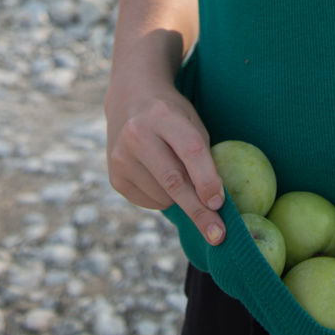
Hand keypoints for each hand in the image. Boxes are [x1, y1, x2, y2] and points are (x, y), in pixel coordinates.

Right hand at [106, 86, 225, 245]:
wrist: (130, 99)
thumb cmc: (172, 115)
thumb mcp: (190, 121)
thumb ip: (201, 156)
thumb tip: (214, 204)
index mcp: (163, 114)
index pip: (190, 150)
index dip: (207, 178)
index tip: (220, 204)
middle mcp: (137, 135)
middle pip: (174, 181)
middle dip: (198, 211)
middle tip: (218, 236)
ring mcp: (121, 157)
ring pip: (163, 196)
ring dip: (181, 198)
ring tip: (178, 172)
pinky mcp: (115, 177)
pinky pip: (149, 202)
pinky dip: (164, 198)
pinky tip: (159, 175)